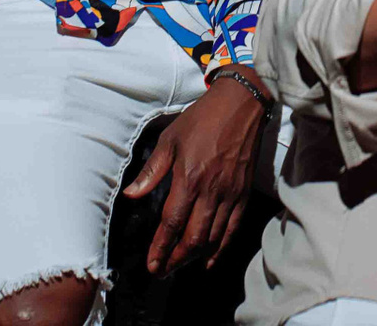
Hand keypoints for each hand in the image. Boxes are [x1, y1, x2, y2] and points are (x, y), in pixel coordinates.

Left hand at [119, 64, 268, 274]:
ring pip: (214, 238)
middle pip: (194, 238)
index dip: (161, 248)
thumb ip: (152, 171)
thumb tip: (132, 195)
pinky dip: (221, 248)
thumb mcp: (170, 139)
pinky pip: (233, 228)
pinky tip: (209, 260)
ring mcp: (230, 194)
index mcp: (189, 178)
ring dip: (195, 257)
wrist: (242, 105)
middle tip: (162, 271)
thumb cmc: (203, 119)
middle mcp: (211, 191)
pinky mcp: (244, 193)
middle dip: (176, 260)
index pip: (172, 223)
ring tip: (180, 266)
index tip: (152, 265)